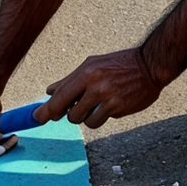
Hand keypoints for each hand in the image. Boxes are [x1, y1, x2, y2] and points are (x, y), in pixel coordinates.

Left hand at [34, 48, 163, 129]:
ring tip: (96, 105)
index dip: (46, 110)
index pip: (60, 95)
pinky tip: (107, 108)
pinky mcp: (118, 108)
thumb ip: (70, 80)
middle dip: (66, 114)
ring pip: (82, 120)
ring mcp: (107, 97)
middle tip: (72, 109)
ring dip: (85, 116)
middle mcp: (94, 84)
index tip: (37, 118)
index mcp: (86, 71)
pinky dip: (99, 118)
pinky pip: (98, 121)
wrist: (150, 65)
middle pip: (68, 111)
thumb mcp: (93, 65)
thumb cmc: (120, 64)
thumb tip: (49, 91)